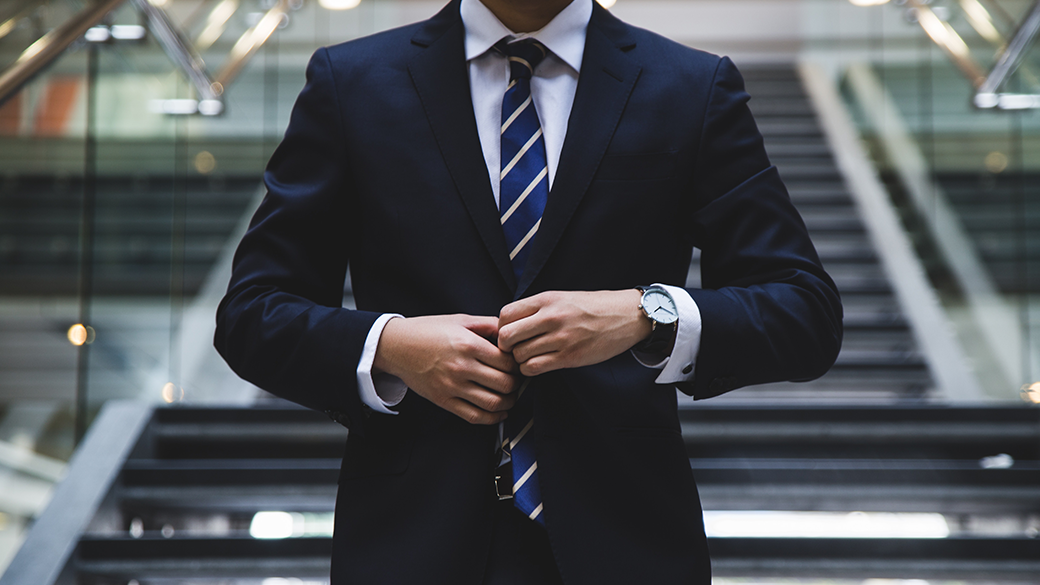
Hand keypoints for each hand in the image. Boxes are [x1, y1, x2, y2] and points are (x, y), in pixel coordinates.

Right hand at [373, 314, 519, 424]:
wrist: (396, 346)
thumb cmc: (428, 331)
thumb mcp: (460, 320)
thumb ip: (488, 324)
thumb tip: (511, 332)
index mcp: (468, 344)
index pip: (507, 362)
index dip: (518, 364)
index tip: (517, 364)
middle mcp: (461, 367)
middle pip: (505, 384)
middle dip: (516, 384)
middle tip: (516, 380)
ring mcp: (452, 386)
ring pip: (493, 403)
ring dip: (509, 403)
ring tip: (510, 396)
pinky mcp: (443, 400)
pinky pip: (474, 416)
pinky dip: (492, 418)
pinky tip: (499, 412)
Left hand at [497, 290, 652, 376]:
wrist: (626, 316)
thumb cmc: (593, 307)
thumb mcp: (562, 297)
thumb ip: (536, 309)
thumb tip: (509, 324)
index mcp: (546, 299)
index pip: (505, 315)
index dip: (501, 327)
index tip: (510, 333)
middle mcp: (551, 317)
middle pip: (506, 337)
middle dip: (506, 346)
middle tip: (515, 349)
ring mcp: (560, 338)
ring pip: (519, 355)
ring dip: (520, 360)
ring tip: (530, 356)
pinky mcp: (569, 357)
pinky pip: (534, 368)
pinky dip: (531, 369)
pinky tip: (539, 364)